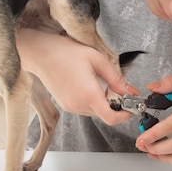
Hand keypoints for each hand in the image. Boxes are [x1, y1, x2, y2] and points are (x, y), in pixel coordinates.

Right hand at [16, 29, 136, 124]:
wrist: (41, 53)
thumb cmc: (65, 52)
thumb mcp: (97, 59)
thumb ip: (115, 78)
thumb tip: (129, 91)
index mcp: (88, 94)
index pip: (111, 118)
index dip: (124, 115)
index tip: (130, 107)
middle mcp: (78, 104)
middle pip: (104, 114)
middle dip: (114, 104)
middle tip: (116, 87)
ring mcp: (70, 106)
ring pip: (95, 112)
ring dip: (102, 102)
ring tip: (97, 82)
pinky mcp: (65, 105)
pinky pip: (84, 108)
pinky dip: (91, 101)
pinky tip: (87, 84)